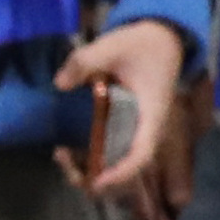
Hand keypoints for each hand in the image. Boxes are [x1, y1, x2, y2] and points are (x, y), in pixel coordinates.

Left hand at [60, 16, 191, 214]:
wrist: (159, 37)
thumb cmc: (143, 43)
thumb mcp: (115, 44)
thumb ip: (87, 60)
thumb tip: (60, 83)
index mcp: (151, 116)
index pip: (142, 154)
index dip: (122, 173)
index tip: (97, 181)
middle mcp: (144, 130)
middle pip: (126, 169)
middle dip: (96, 177)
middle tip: (63, 159)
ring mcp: (132, 131)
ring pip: (114, 165)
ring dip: (87, 170)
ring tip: (60, 155)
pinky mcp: (120, 128)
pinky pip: (105, 152)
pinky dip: (85, 158)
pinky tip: (62, 150)